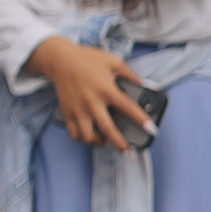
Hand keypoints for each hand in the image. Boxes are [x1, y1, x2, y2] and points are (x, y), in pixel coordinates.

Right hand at [24, 36, 151, 150]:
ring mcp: (78, 109)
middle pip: (106, 129)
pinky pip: (74, 133)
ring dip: (99, 142)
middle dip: (119, 143)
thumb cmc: (87, 59)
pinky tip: (89, 136)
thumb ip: (130, 75)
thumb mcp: (112, 62)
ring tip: (106, 141)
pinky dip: (82, 139)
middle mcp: (91, 101)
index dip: (140, 119)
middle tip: (128, 152)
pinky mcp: (67, 112)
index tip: (151, 129)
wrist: (59, 60)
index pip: (126, 107)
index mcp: (105, 88)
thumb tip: (147, 86)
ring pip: (88, 135)